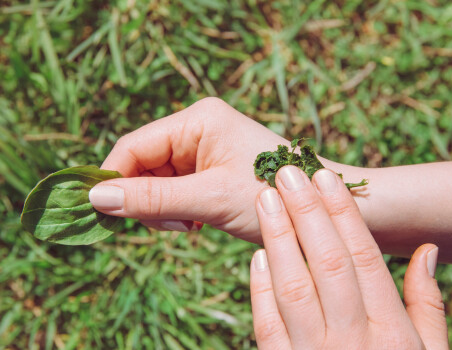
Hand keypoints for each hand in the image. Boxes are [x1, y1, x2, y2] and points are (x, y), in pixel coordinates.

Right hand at [89, 97, 287, 241]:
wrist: (316, 207)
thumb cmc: (272, 195)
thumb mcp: (210, 199)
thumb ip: (153, 199)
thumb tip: (96, 199)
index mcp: (198, 120)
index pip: (133, 146)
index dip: (113, 179)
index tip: (104, 213)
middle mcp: (198, 126)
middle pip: (143, 163)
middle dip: (147, 198)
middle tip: (174, 224)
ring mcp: (204, 146)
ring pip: (157, 179)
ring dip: (164, 207)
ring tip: (193, 223)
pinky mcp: (209, 165)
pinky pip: (175, 186)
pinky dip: (178, 208)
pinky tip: (199, 219)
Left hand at [250, 166, 447, 348]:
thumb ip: (427, 303)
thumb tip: (427, 251)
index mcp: (391, 329)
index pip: (362, 256)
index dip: (342, 214)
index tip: (326, 179)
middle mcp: (352, 338)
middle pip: (325, 262)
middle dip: (305, 213)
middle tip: (286, 174)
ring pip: (293, 287)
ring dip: (278, 239)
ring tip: (266, 199)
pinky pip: (268, 326)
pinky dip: (260, 289)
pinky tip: (256, 255)